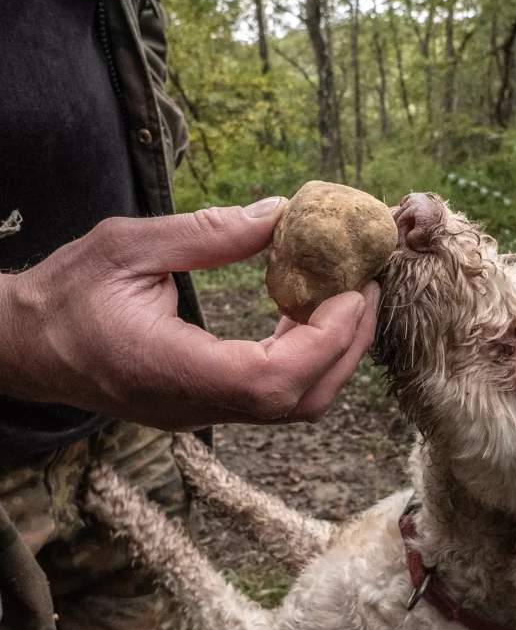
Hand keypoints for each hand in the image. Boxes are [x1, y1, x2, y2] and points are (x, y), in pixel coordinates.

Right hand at [0, 199, 377, 429]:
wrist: (29, 348)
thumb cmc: (66, 296)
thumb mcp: (128, 246)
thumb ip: (206, 234)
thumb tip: (279, 215)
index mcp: (171, 371)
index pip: (272, 379)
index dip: (325, 340)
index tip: (352, 291)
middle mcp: (195, 406)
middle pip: (299, 401)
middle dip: (347, 346)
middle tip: (367, 287)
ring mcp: (203, 413)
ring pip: (292, 405)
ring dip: (331, 353)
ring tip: (344, 294)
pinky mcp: (206, 407)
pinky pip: (272, 395)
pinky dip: (304, 357)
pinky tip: (302, 313)